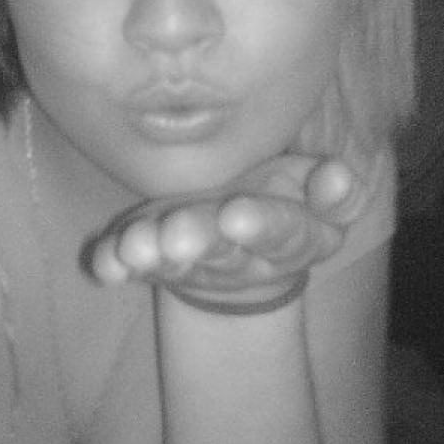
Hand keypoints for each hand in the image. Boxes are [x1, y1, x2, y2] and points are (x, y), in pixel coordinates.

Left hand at [82, 153, 363, 297]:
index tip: (237, 214)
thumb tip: (338, 176)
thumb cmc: (282, 196)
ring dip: (154, 252)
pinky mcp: (155, 262)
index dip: (264, 226)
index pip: (286, 233)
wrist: (239, 238)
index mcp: (294, 237)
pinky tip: (105, 261)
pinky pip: (132, 267)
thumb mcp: (316, 191)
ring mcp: (196, 263)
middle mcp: (244, 258)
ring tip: (136, 243)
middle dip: (200, 241)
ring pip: (177, 261)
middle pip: (225, 252)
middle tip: (178, 232)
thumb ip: (334, 190)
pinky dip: (116, 263)